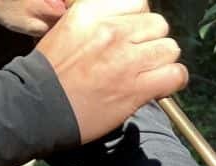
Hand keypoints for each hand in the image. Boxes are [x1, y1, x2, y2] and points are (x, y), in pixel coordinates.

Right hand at [37, 0, 186, 142]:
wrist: (39, 106)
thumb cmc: (53, 71)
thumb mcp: (71, 28)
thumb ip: (101, 20)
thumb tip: (129, 23)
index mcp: (92, 12)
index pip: (138, 3)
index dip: (140, 21)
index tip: (133, 35)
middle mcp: (112, 31)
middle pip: (158, 24)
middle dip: (153, 41)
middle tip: (141, 56)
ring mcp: (126, 59)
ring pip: (169, 48)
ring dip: (164, 61)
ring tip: (150, 72)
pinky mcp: (136, 88)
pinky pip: (175, 75)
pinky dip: (173, 80)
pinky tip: (161, 85)